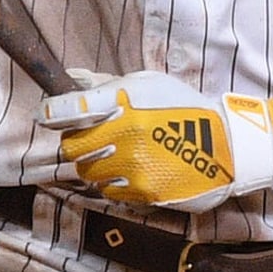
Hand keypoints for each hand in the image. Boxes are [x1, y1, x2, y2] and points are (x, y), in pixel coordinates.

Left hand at [37, 70, 272, 211]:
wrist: (226, 147)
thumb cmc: (184, 109)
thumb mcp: (148, 83)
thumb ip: (105, 84)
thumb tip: (70, 79)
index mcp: (125, 101)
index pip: (68, 110)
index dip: (50, 113)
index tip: (46, 115)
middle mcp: (125, 134)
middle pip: (71, 147)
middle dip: (76, 142)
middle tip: (92, 138)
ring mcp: (133, 166)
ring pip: (88, 172)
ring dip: (95, 164)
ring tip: (116, 155)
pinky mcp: (143, 192)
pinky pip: (108, 191)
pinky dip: (113, 183)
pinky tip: (131, 171)